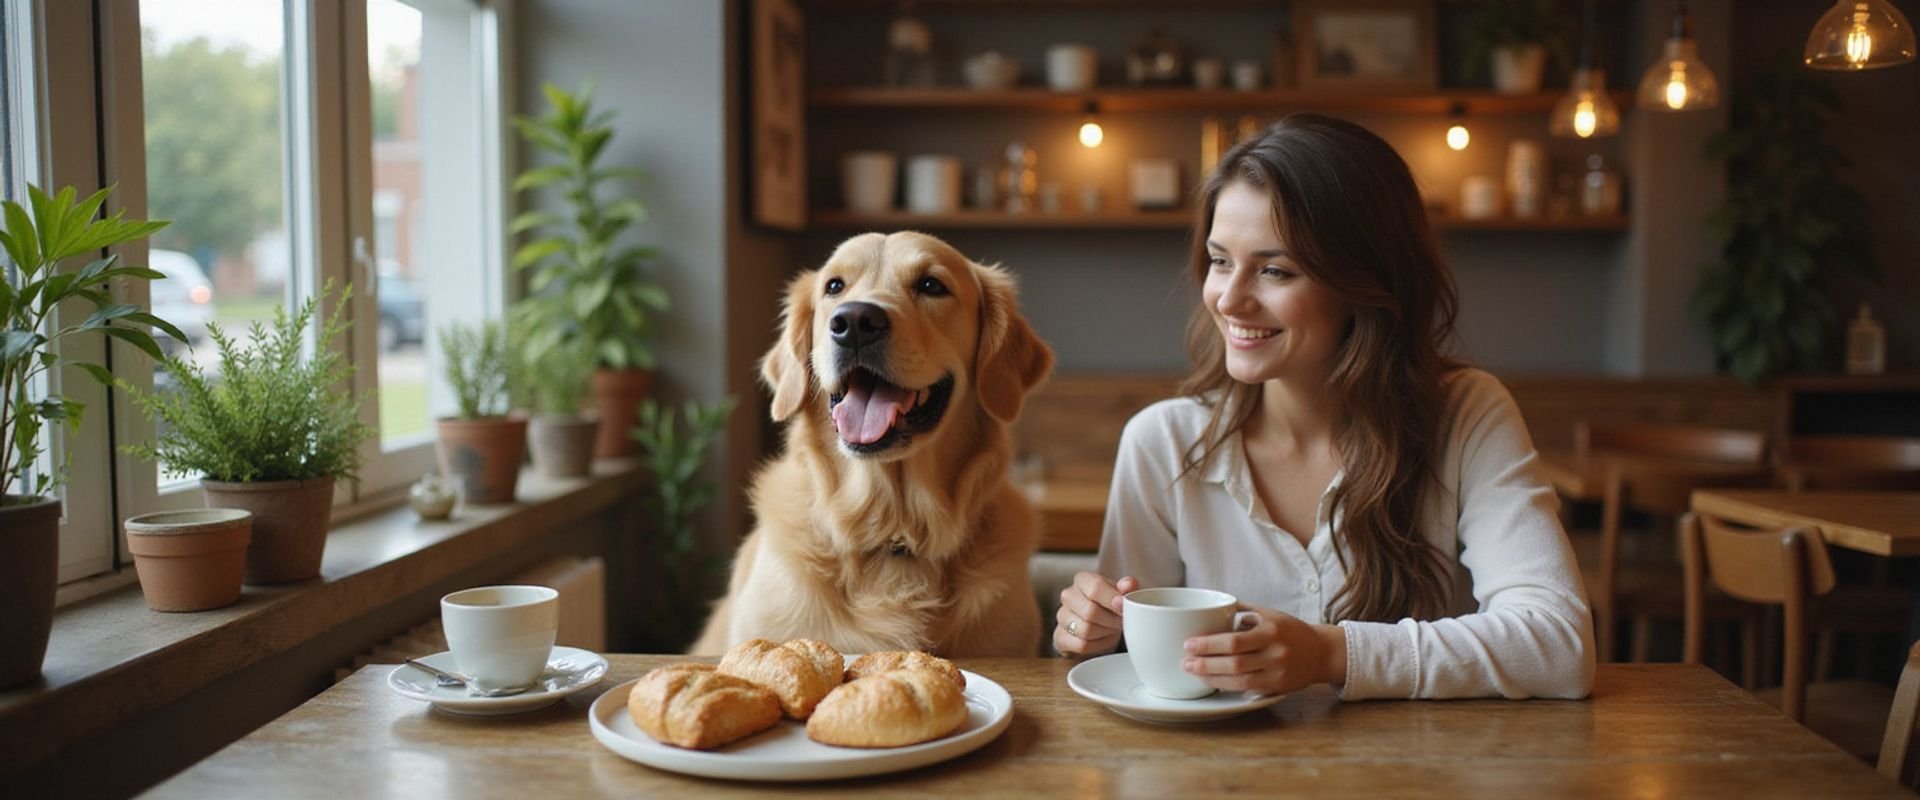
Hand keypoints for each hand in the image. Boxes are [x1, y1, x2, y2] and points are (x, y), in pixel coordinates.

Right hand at [1053, 572, 1139, 657]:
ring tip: (1112, 630)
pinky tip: (1103, 640)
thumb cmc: (1110, 606)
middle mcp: (1068, 595)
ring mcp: (1062, 616)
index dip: (1112, 599)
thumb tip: (1128, 585)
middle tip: (1122, 622)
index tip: (1123, 608)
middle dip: (1111, 620)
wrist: (1098, 625)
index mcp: (1083, 580)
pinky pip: (1081, 644)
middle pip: (1090, 611)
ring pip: (1086, 630)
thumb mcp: (1121, 594)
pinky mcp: (1061, 636)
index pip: (1095, 587)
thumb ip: (1128, 588)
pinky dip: (1097, 645)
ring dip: (1105, 633)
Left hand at [1180, 605, 1346, 694]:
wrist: (1320, 652)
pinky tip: (1211, 681)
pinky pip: (1247, 688)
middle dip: (1205, 663)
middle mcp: (1275, 653)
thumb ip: (1242, 611)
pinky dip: (1227, 685)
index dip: (1209, 645)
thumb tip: (1210, 606)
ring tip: (1193, 671)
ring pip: (1239, 679)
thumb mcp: (1269, 614)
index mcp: (1270, 630)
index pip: (1234, 640)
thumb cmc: (1289, 630)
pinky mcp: (1277, 687)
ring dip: (1212, 677)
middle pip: (1234, 662)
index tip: (1188, 643)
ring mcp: (1277, 672)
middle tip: (1185, 661)